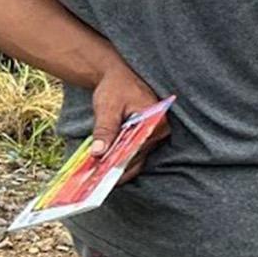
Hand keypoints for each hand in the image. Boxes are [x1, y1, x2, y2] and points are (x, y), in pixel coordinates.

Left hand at [89, 61, 167, 185]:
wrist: (117, 75)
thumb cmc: (115, 88)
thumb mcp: (107, 108)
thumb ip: (105, 130)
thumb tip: (98, 152)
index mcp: (156, 122)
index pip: (138, 150)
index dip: (120, 165)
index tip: (104, 177)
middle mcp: (161, 129)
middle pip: (138, 156)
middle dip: (118, 168)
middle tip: (97, 181)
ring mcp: (155, 133)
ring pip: (137, 156)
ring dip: (119, 164)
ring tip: (99, 176)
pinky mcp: (147, 134)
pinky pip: (135, 151)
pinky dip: (121, 157)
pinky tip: (106, 164)